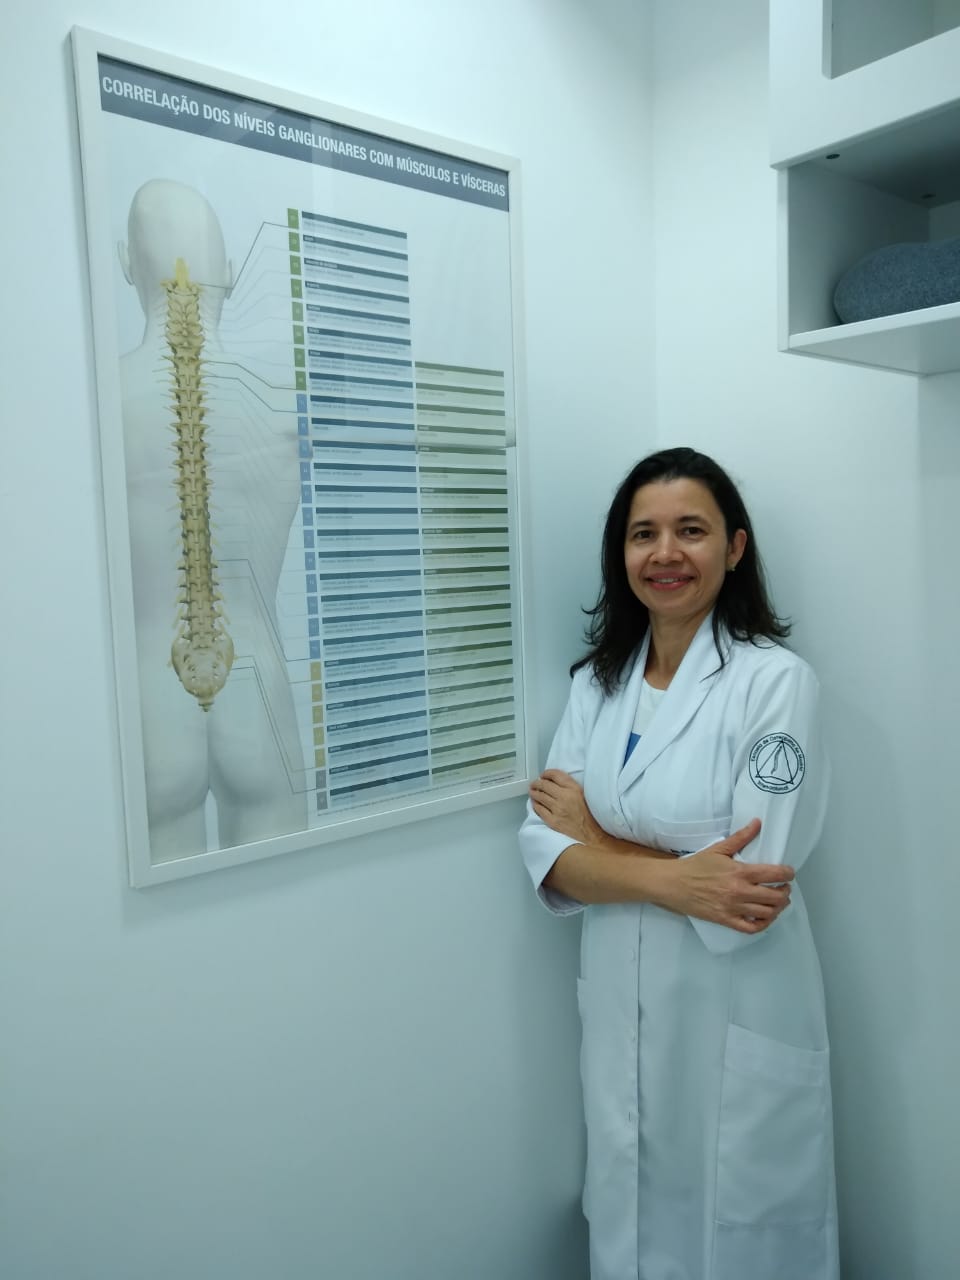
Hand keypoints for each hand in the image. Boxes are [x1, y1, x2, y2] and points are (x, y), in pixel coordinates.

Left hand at [529, 770, 606, 846]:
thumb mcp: (582, 795)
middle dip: (537, 783)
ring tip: (532, 792)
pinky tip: (535, 804)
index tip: (543, 775)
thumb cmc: (588, 816)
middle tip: (534, 784)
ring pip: (540, 796)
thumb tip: (553, 780)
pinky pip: (539, 809)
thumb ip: (569, 786)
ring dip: (534, 793)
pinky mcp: (553, 821)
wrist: (591, 835)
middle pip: (544, 785)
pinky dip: (535, 805)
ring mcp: (558, 809)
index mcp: (574, 789)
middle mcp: (565, 797)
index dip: (546, 773)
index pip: (555, 775)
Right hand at [661, 819, 794, 933]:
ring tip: (778, 902)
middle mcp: (739, 891)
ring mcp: (733, 908)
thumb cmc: (696, 865)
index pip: (774, 874)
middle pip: (775, 897)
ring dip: (778, 907)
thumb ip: (741, 837)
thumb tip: (758, 823)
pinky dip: (763, 924)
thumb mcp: (718, 849)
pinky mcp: (726, 921)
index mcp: (739, 872)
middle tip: (784, 888)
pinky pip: (752, 928)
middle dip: (785, 892)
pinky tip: (765, 917)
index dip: (787, 874)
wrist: (673, 884)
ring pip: (767, 913)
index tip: (789, 873)